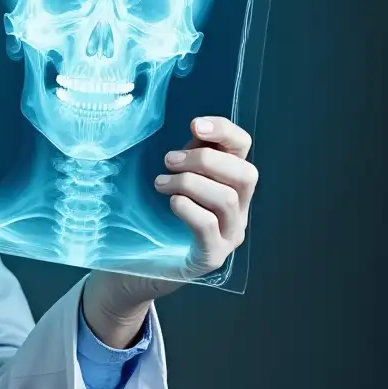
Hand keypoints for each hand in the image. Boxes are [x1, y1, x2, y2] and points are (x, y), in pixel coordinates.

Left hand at [153, 115, 256, 281]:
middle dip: (205, 160)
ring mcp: (229, 235)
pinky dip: (190, 209)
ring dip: (190, 183)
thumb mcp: (176, 179)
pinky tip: (172, 203)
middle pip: (245, 174)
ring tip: (161, 183)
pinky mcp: (211, 256)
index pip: (243, 148)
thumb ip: (189, 156)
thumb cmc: (160, 218)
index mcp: (231, 183)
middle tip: (169, 161)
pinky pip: (210, 228)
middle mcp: (239, 209)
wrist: (142, 264)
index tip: (195, 124)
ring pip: (227, 200)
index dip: (224, 131)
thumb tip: (197, 127)